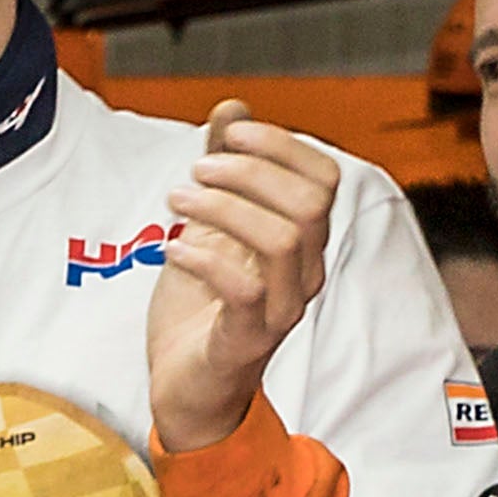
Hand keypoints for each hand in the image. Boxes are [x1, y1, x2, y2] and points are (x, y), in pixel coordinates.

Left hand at [142, 105, 342, 452]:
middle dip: (250, 172)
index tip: (229, 129)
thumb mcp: (207, 228)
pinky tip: (173, 248)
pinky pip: (244, 289)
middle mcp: (305, 273)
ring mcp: (281, 308)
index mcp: (303, 243)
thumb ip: (223, 170)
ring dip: (224, 208)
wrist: (188, 389)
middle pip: (309, 201)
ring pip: (283, 238)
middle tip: (196, 170)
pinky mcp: (248, 339)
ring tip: (176, 200)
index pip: (324, 177)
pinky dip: (207, 259)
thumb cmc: (201, 308)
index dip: (282, 145)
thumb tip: (232, 107)